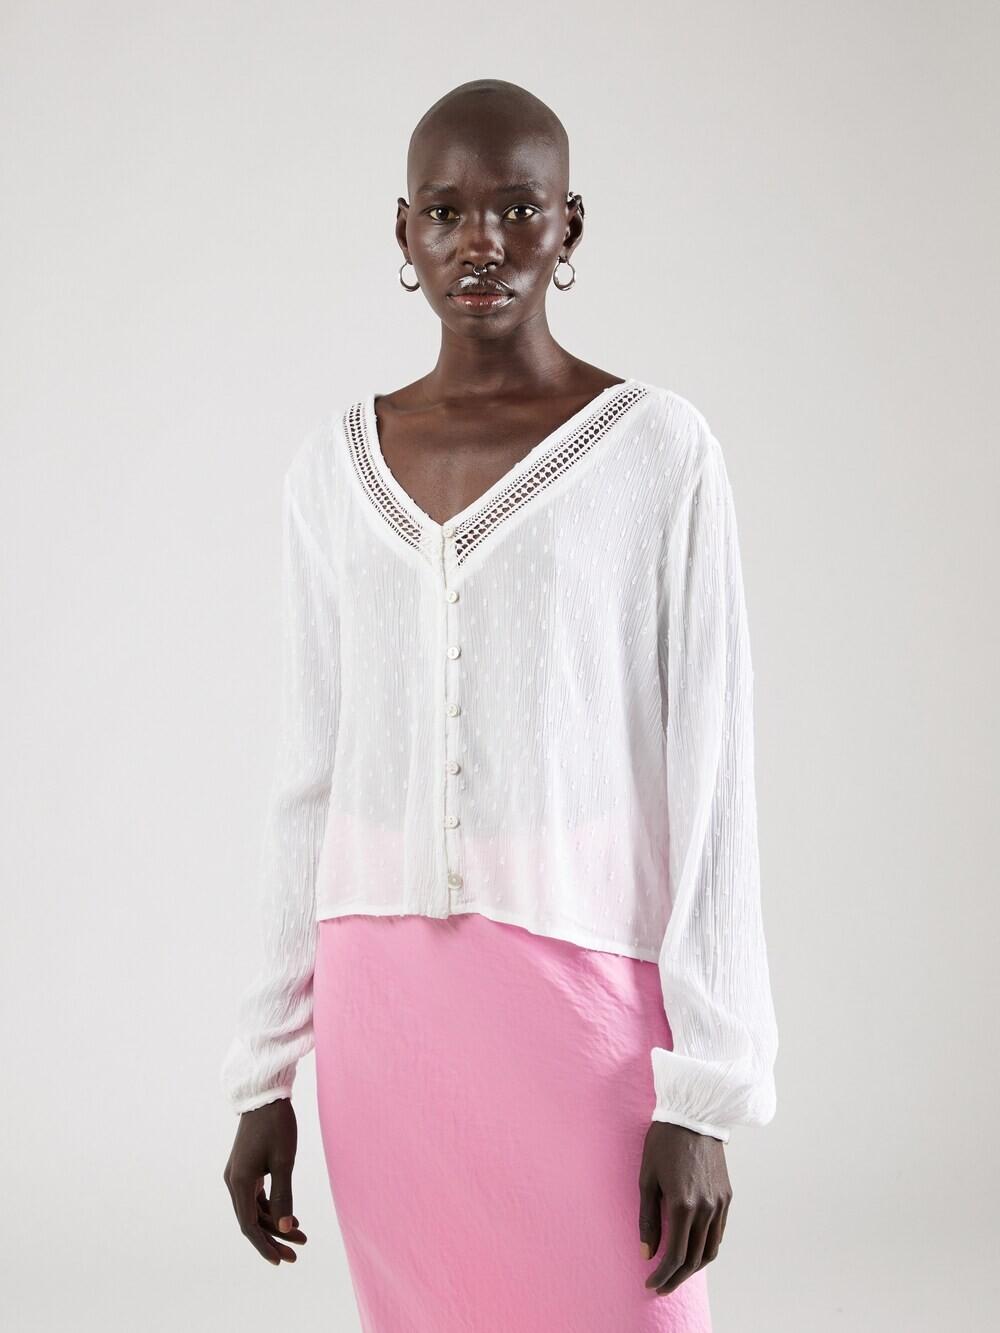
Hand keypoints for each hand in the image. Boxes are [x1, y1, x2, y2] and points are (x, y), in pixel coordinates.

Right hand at [223, 1096, 308, 1264]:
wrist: (266, 1096)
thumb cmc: (276, 1125)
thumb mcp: (284, 1161)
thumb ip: (283, 1196)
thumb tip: (286, 1227)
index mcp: (239, 1182)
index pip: (249, 1225)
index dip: (264, 1245)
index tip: (281, 1260)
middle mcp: (234, 1181)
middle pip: (251, 1220)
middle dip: (274, 1238)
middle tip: (297, 1254)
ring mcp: (238, 1175)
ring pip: (255, 1209)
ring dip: (275, 1223)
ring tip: (301, 1236)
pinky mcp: (246, 1168)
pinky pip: (256, 1197)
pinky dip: (271, 1208)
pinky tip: (289, 1216)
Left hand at [637, 1120, 731, 1294]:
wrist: (693, 1115)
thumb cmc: (663, 1143)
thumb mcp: (647, 1178)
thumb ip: (647, 1219)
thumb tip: (646, 1253)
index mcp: (683, 1205)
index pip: (675, 1256)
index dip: (662, 1275)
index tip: (650, 1284)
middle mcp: (706, 1209)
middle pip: (694, 1259)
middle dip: (676, 1278)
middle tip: (661, 1286)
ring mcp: (719, 1204)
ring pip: (710, 1250)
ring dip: (693, 1268)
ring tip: (676, 1274)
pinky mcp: (727, 1196)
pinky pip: (718, 1233)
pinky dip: (706, 1248)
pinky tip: (693, 1250)